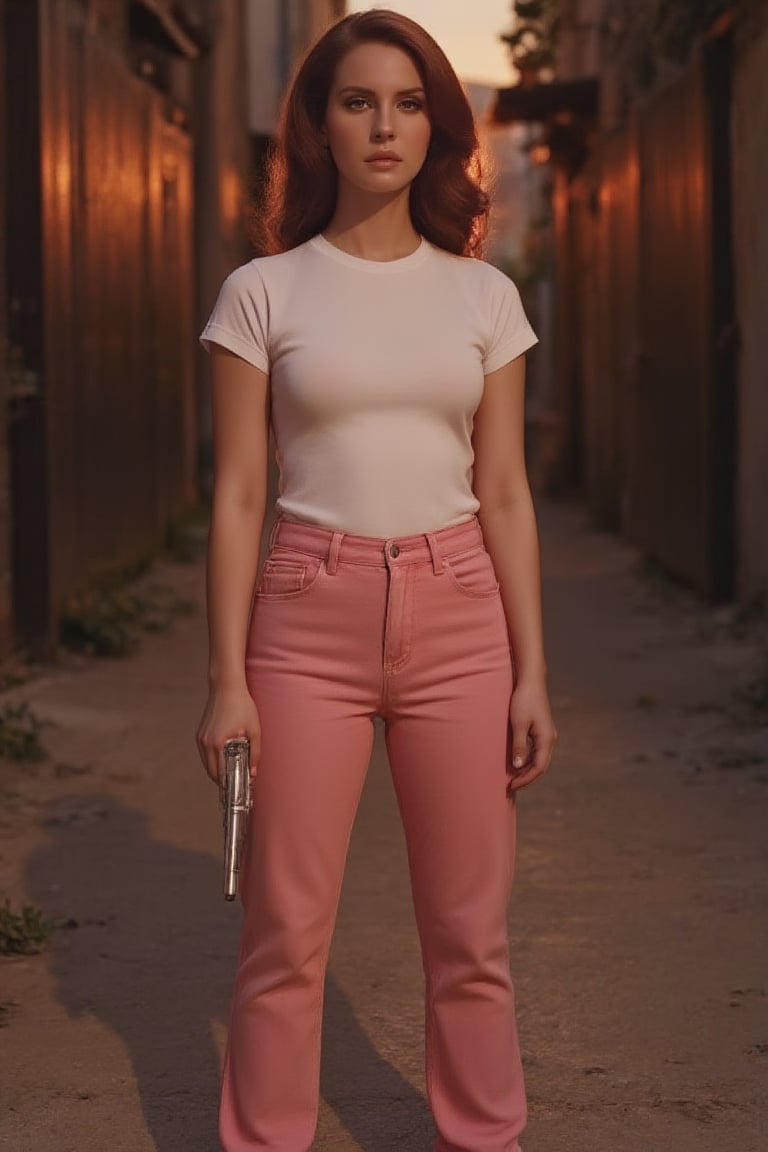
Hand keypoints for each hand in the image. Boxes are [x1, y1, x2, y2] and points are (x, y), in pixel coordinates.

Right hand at [196, 683, 261, 784]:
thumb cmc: (242, 706)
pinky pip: (205, 754)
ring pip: (207, 764)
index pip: (219, 774)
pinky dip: (213, 760)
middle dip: (222, 781)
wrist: (226, 687)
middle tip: (235, 785)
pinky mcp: (200, 734)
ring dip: (217, 771)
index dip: (228, 785)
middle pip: (211, 772)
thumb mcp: (254, 730)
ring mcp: (201, 738)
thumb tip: (253, 772)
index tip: (237, 790)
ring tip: (231, 773)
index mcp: (218, 743)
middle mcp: (206, 743)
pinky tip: (224, 759)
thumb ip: (255, 753)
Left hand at [506, 678, 556, 793]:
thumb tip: (517, 766)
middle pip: (540, 766)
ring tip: (512, 778)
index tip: (511, 786)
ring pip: (538, 759)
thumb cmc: (523, 700)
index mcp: (546, 739)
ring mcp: (546, 735)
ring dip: (526, 770)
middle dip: (526, 778)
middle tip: (510, 786)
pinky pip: (536, 751)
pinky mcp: (541, 730)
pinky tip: (516, 763)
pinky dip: (527, 760)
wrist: (530, 681)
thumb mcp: (519, 724)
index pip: (538, 767)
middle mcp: (549, 739)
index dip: (525, 779)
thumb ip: (519, 745)